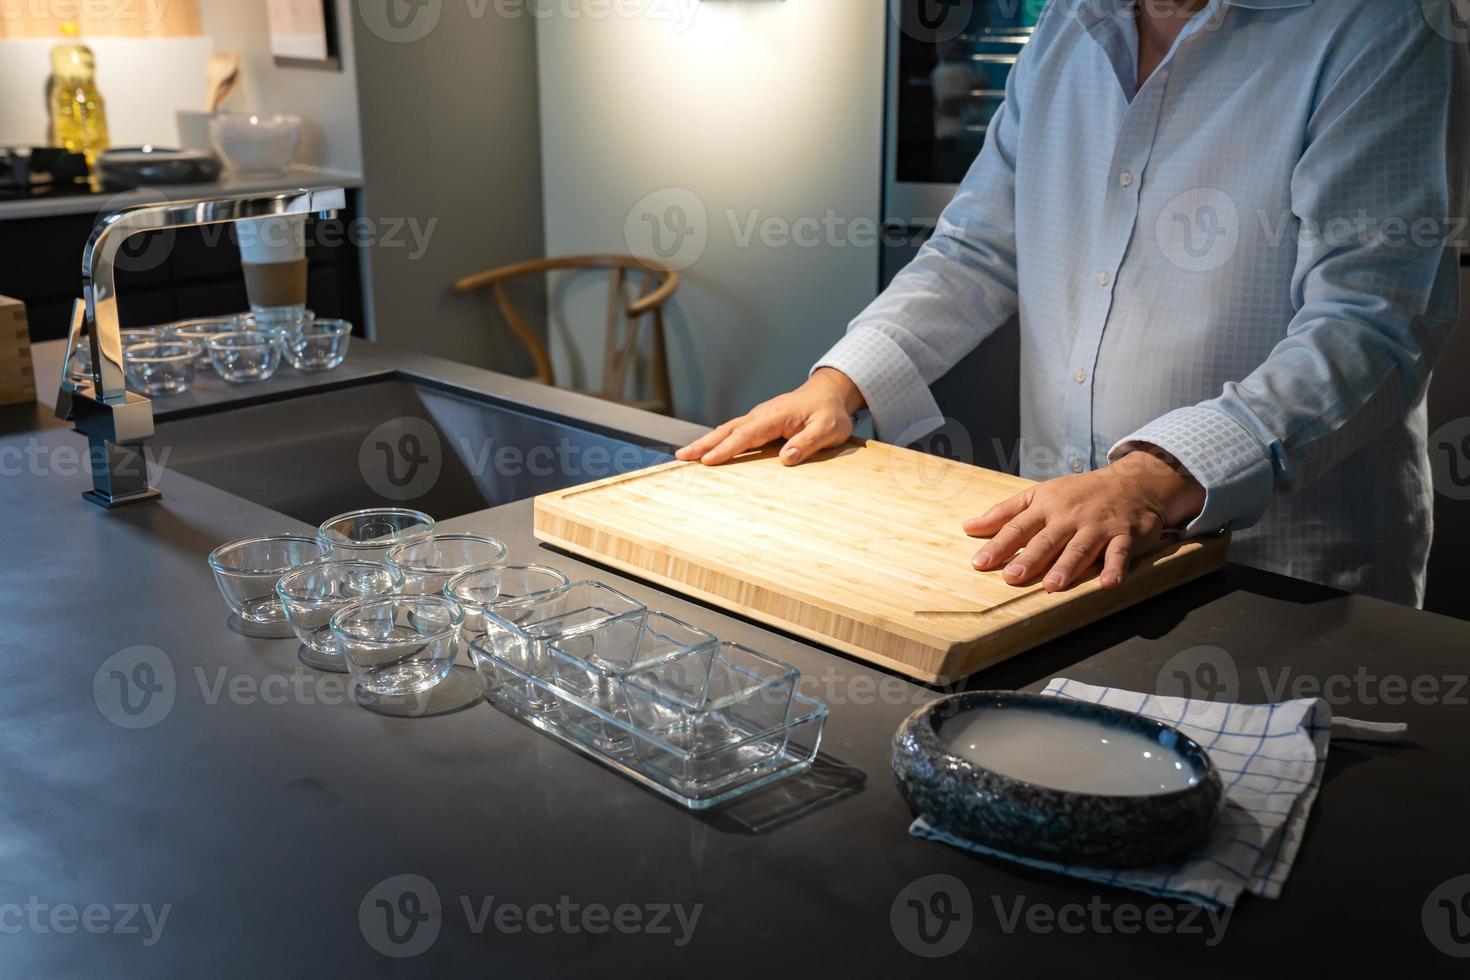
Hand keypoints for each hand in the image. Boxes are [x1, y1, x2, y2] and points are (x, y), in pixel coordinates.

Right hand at [675, 368, 864, 465]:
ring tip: (685, 455)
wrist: (828, 394)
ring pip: (727, 430)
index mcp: (776, 416)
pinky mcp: (758, 422)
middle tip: (682, 456)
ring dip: (705, 442)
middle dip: (704, 444)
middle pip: (728, 430)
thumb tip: (785, 458)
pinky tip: (706, 449)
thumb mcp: (828, 429)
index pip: (747, 434)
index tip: (709, 460)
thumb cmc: (829, 413)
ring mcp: (758, 417)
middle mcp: (762, 414)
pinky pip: (734, 431)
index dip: (727, 448)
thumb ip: (808, 443)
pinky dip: (717, 440)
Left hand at [965, 450, 1206, 591]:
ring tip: (1052, 585)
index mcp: (1046, 506)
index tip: (979, 563)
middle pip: (1047, 539)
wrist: (1132, 482)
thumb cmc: (1078, 494)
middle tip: (1012, 577)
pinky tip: (1108, 583)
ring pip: (1080, 547)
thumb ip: (1004, 512)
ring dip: (1067, 566)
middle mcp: (1070, 516)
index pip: (1018, 527)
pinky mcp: (1125, 535)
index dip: (998, 546)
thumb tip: (968, 527)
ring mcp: (1098, 526)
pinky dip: (1116, 568)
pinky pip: (1120, 553)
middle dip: (1030, 558)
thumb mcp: (1039, 495)